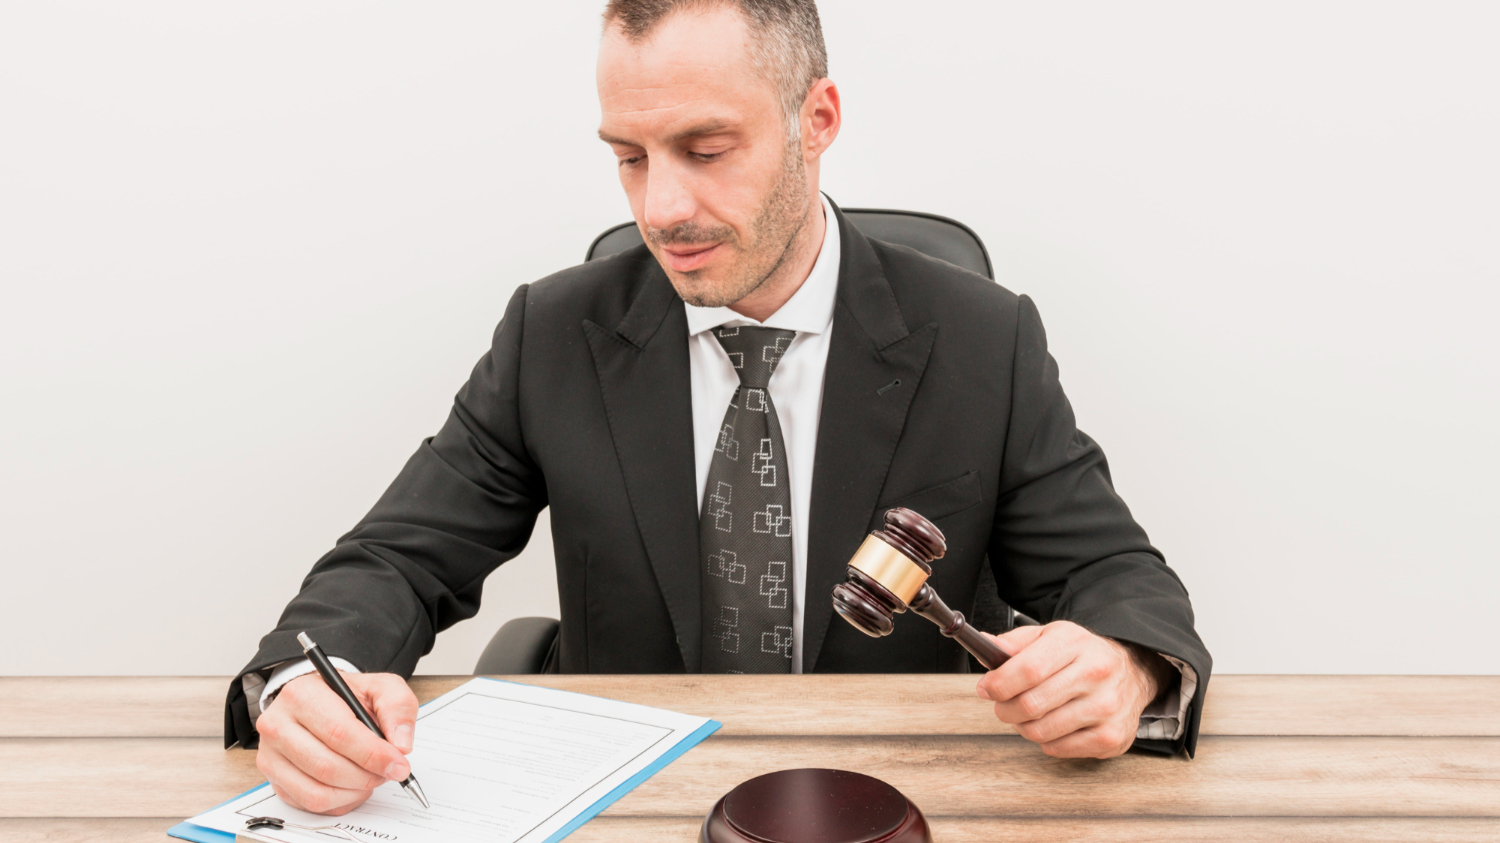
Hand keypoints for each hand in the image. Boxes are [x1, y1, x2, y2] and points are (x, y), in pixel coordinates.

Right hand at [254, 671, 417, 814]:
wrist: (320, 702)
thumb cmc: (347, 697)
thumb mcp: (380, 688)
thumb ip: (397, 708)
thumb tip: (401, 744)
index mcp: (301, 695)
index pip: (338, 733)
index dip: (373, 754)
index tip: (398, 764)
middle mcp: (277, 725)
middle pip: (326, 766)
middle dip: (366, 776)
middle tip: (388, 772)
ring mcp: (271, 755)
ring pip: (316, 792)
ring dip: (354, 792)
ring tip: (371, 777)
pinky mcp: (274, 779)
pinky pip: (309, 804)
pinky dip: (340, 801)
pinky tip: (353, 785)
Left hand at [975, 621, 1168, 758]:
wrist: (1132, 673)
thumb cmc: (1083, 656)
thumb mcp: (1050, 636)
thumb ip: (1014, 643)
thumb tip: (984, 647)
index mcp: (1076, 643)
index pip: (1028, 669)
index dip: (999, 683)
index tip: (987, 689)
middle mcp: (1096, 673)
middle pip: (1031, 704)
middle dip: (1005, 708)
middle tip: (1003, 705)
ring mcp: (1106, 707)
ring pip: (1040, 731)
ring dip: (1023, 726)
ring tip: (1028, 715)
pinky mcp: (1111, 737)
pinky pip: (1057, 748)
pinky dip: (1045, 741)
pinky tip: (1052, 725)